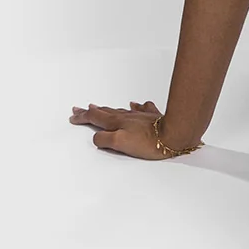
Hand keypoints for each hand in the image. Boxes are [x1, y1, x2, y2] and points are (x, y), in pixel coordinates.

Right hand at [69, 98, 195, 159]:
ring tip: (98, 107)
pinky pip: (142, 109)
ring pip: (120, 110)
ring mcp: (140, 116)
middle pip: (105, 112)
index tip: (73, 117)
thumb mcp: (120, 144)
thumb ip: (104, 140)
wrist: (175, 134)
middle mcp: (127, 117)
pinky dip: (136, 107)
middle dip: (90, 111)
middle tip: (80, 109)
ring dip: (107, 109)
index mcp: (117, 123)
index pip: (95, 118)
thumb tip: (97, 137)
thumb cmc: (149, 142)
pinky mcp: (154, 118)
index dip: (82, 118)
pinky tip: (135, 104)